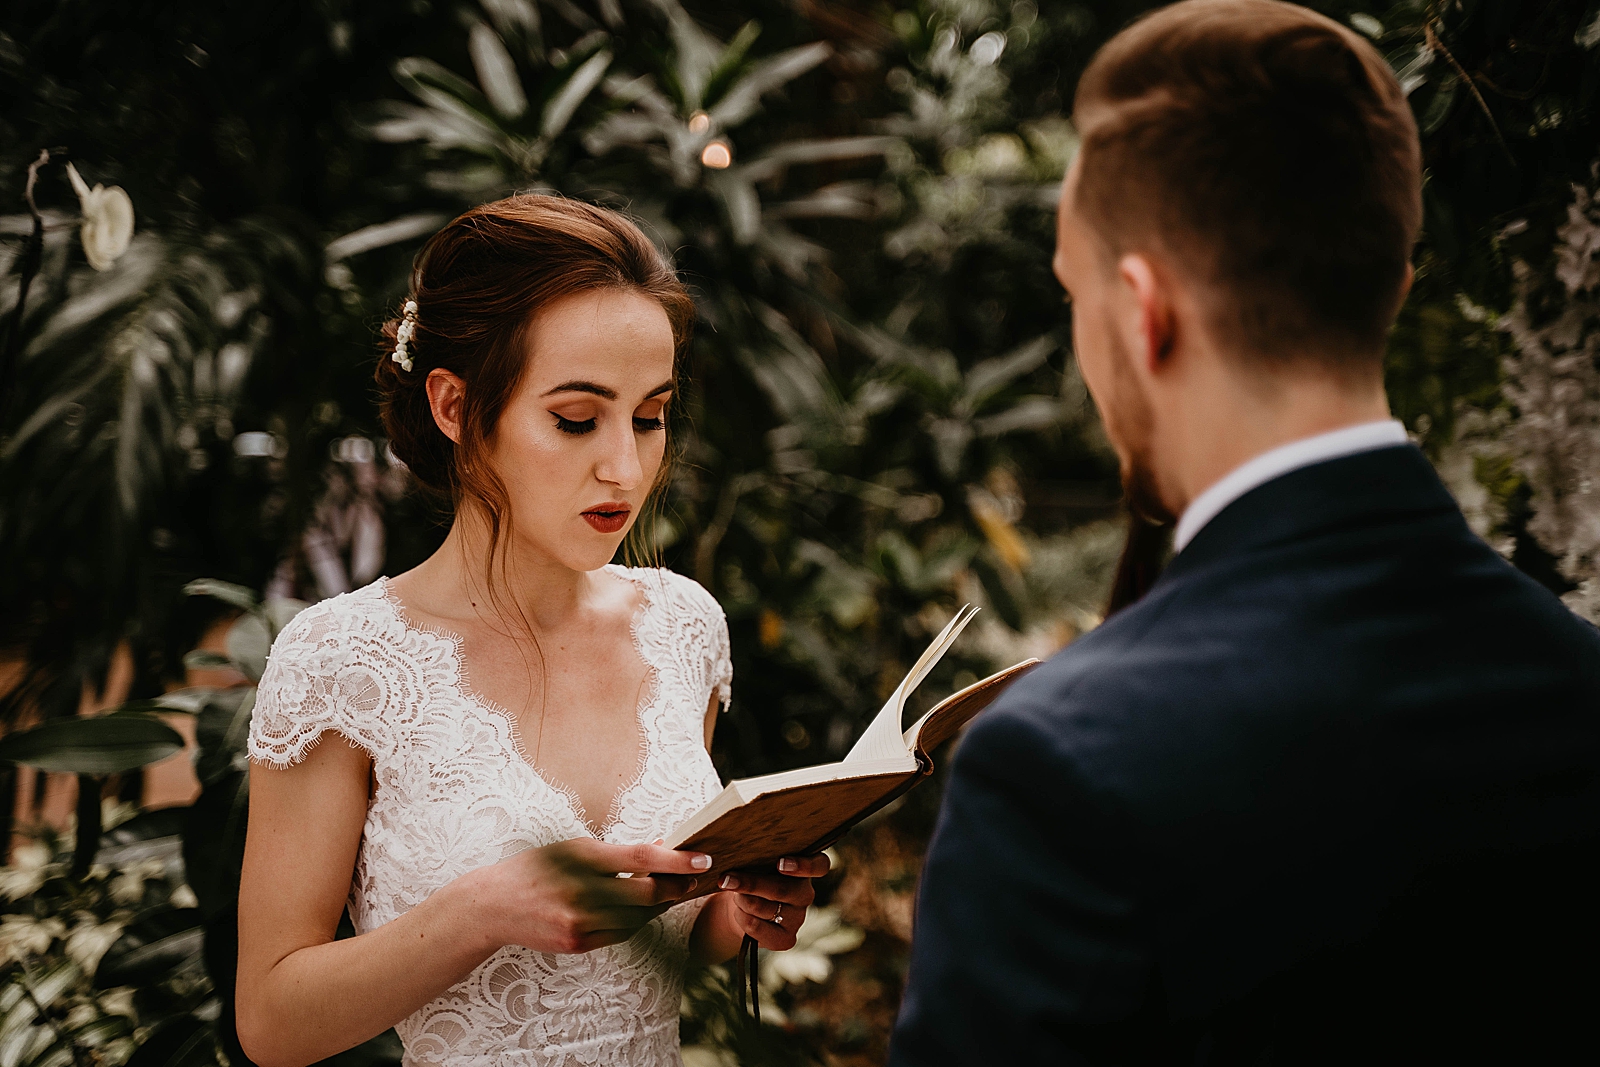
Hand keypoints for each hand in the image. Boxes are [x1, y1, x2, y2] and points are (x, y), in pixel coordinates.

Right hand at [469, 838, 712, 954]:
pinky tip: (642, 911)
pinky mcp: (578, 944)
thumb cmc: (536, 868)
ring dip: (660, 906)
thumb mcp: (573, 848)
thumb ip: (616, 852)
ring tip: (672, 892)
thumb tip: (660, 848)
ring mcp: (580, 922)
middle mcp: (582, 891)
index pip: (641, 859)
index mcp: (582, 858)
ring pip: (638, 919)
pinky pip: (621, 935)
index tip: (704, 859)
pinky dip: (636, 922)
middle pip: (647, 895)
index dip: (677, 861)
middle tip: (694, 879)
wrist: (494, 905)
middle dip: (676, 887)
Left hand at [715, 853, 830, 950]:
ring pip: (767, 909)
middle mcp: (805, 893)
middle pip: (783, 889)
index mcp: (804, 867)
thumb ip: (749, 853)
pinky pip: (761, 930)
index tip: (780, 863)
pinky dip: (743, 920)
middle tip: (727, 879)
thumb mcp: (751, 858)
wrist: (738, 904)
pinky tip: (738, 912)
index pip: (819, 866)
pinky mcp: (786, 938)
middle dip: (751, 884)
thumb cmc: (747, 871)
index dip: (804, 865)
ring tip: (732, 892)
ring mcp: (798, 917)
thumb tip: (721, 855)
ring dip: (742, 901)